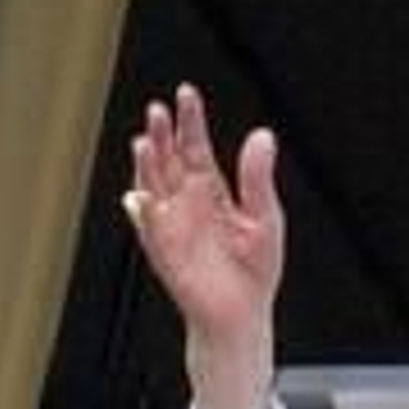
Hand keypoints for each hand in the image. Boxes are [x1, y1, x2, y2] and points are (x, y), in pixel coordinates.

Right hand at [126, 83, 284, 408]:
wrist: (241, 314)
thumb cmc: (255, 270)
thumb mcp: (266, 219)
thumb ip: (258, 178)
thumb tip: (263, 137)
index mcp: (212, 190)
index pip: (197, 146)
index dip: (190, 120)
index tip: (185, 95)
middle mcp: (186, 201)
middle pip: (169, 158)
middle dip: (163, 134)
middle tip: (158, 110)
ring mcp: (170, 222)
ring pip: (152, 184)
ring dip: (146, 165)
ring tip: (145, 142)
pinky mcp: (162, 249)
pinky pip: (149, 226)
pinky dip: (144, 211)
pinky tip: (142, 194)